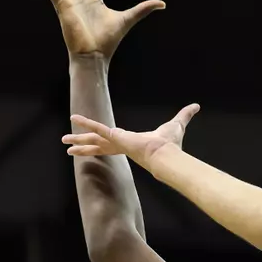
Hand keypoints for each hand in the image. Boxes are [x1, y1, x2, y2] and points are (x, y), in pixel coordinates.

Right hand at [63, 105, 198, 164]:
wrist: (166, 154)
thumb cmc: (171, 144)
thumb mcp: (177, 124)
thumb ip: (185, 115)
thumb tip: (196, 106)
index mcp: (130, 143)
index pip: (112, 142)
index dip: (102, 141)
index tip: (93, 142)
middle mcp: (120, 145)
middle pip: (97, 145)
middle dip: (83, 145)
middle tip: (69, 147)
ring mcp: (116, 143)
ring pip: (93, 141)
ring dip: (78, 140)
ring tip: (64, 141)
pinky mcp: (115, 137)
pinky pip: (98, 128)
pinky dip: (87, 123)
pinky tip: (75, 119)